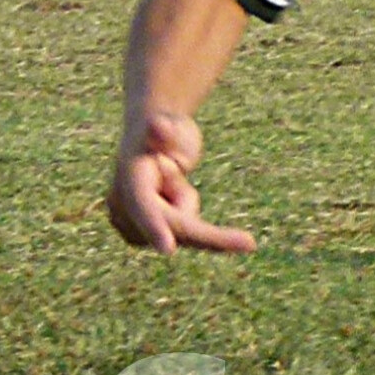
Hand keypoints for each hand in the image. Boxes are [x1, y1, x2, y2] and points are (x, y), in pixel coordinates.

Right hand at [108, 110, 254, 255]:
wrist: (152, 143)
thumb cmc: (166, 130)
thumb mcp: (171, 124)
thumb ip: (164, 128)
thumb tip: (157, 125)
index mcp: (130, 178)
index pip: (143, 206)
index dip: (155, 228)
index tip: (168, 250)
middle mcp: (123, 206)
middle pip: (174, 229)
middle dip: (210, 235)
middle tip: (250, 244)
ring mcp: (128, 225)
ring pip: (181, 234)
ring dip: (188, 206)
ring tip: (175, 176)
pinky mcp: (141, 237)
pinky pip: (182, 237)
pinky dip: (185, 215)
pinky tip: (172, 193)